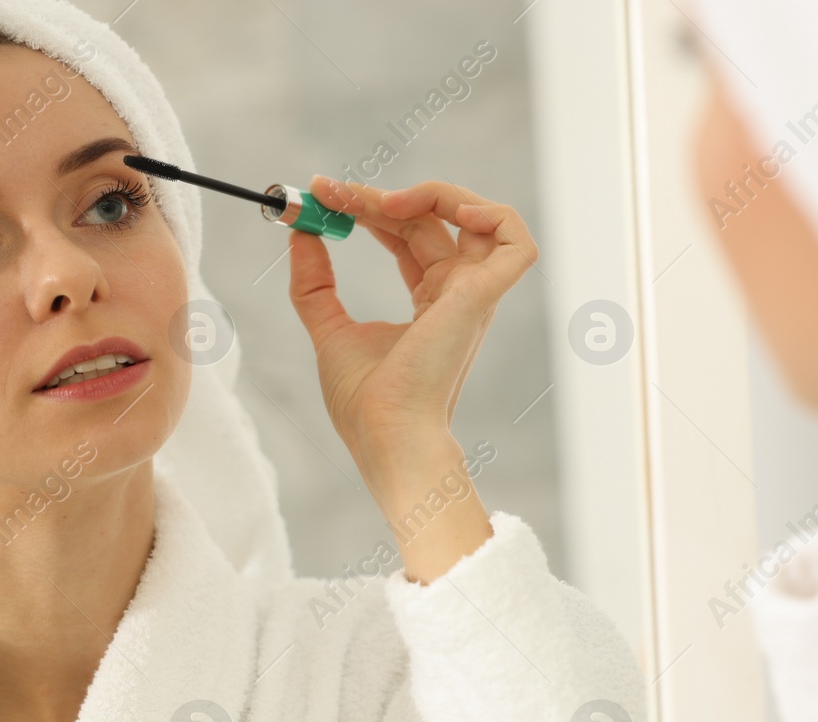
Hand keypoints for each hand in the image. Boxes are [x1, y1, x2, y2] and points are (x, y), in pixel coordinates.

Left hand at [285, 176, 539, 469]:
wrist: (385, 433)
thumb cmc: (366, 402)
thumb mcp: (328, 328)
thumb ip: (314, 283)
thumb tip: (300, 234)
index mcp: (431, 303)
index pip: (408, 235)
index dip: (370, 209)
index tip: (324, 196)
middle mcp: (459, 295)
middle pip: (432, 220)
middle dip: (380, 198)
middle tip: (332, 192)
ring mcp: (476, 296)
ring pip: (478, 218)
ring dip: (434, 194)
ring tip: (385, 203)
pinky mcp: (483, 297)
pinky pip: (516, 241)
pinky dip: (492, 214)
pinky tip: (449, 211)